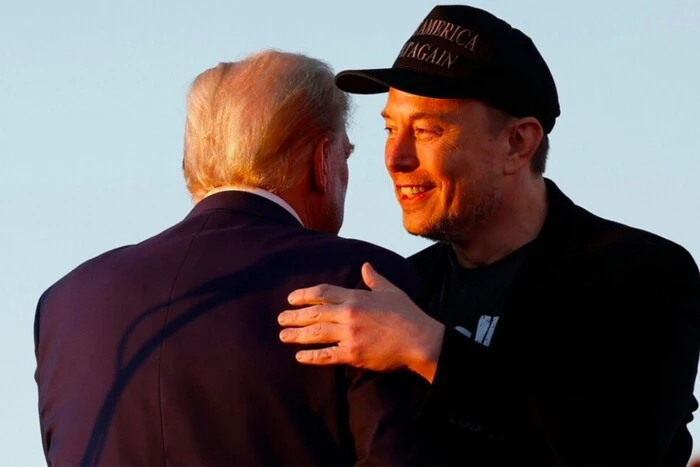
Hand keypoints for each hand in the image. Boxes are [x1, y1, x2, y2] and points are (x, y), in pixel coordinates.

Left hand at [278, 262, 444, 381]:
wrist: (420, 340)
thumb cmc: (407, 314)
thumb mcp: (391, 291)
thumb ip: (374, 279)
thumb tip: (366, 266)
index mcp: (356, 297)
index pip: (323, 293)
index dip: (304, 295)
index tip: (291, 299)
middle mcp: (349, 314)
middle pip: (314, 314)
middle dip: (295, 316)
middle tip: (280, 319)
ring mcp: (350, 335)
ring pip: (316, 334)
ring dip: (297, 335)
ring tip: (283, 336)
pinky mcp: (353, 354)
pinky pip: (327, 355)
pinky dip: (312, 357)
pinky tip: (300, 357)